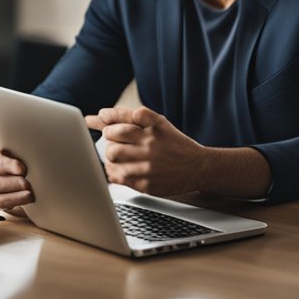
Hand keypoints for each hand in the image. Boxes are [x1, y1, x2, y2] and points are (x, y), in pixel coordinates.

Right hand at [0, 122, 32, 214]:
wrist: (45, 177)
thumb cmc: (34, 151)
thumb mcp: (30, 136)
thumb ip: (22, 128)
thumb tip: (23, 118)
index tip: (5, 145)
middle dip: (4, 165)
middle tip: (22, 168)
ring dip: (10, 184)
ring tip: (27, 184)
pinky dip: (13, 198)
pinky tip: (27, 195)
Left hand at [84, 106, 206, 194]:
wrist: (199, 168)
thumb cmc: (176, 145)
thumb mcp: (161, 124)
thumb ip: (135, 118)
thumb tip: (103, 115)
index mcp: (154, 126)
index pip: (122, 117)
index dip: (106, 117)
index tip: (99, 117)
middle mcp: (150, 144)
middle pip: (113, 137)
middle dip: (108, 138)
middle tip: (112, 141)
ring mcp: (147, 165)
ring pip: (113, 158)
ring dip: (110, 156)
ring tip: (116, 156)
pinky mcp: (146, 183)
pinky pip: (118, 177)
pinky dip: (114, 172)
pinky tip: (120, 169)